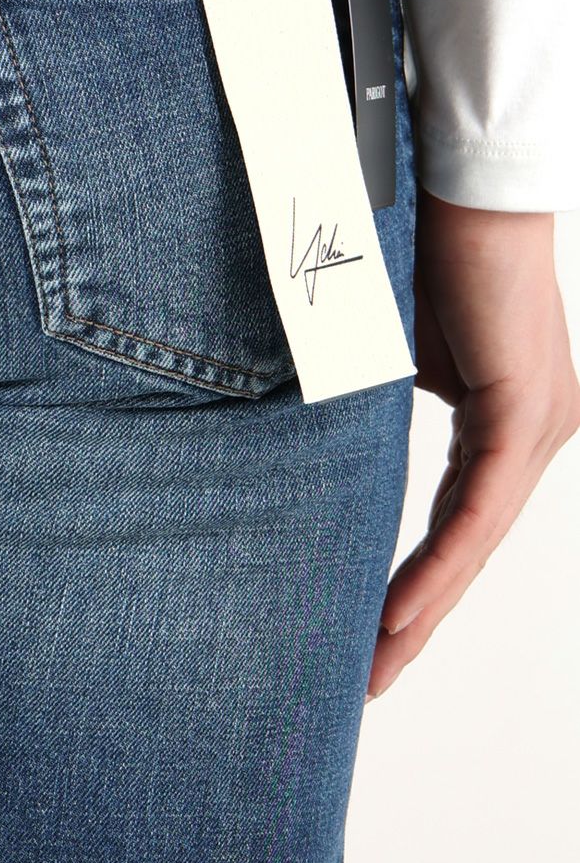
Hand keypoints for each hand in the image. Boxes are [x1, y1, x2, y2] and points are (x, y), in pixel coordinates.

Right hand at [369, 189, 578, 697]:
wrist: (462, 182)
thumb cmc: (419, 248)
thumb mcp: (387, 353)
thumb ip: (375, 410)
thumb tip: (325, 456)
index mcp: (502, 420)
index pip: (454, 521)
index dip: (415, 583)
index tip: (370, 634)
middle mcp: (532, 431)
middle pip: (468, 547)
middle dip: (417, 620)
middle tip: (372, 680)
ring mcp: (537, 425)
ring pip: (477, 538)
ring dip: (425, 606)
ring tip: (381, 663)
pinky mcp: (528, 411)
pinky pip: (479, 507)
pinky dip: (441, 560)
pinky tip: (406, 609)